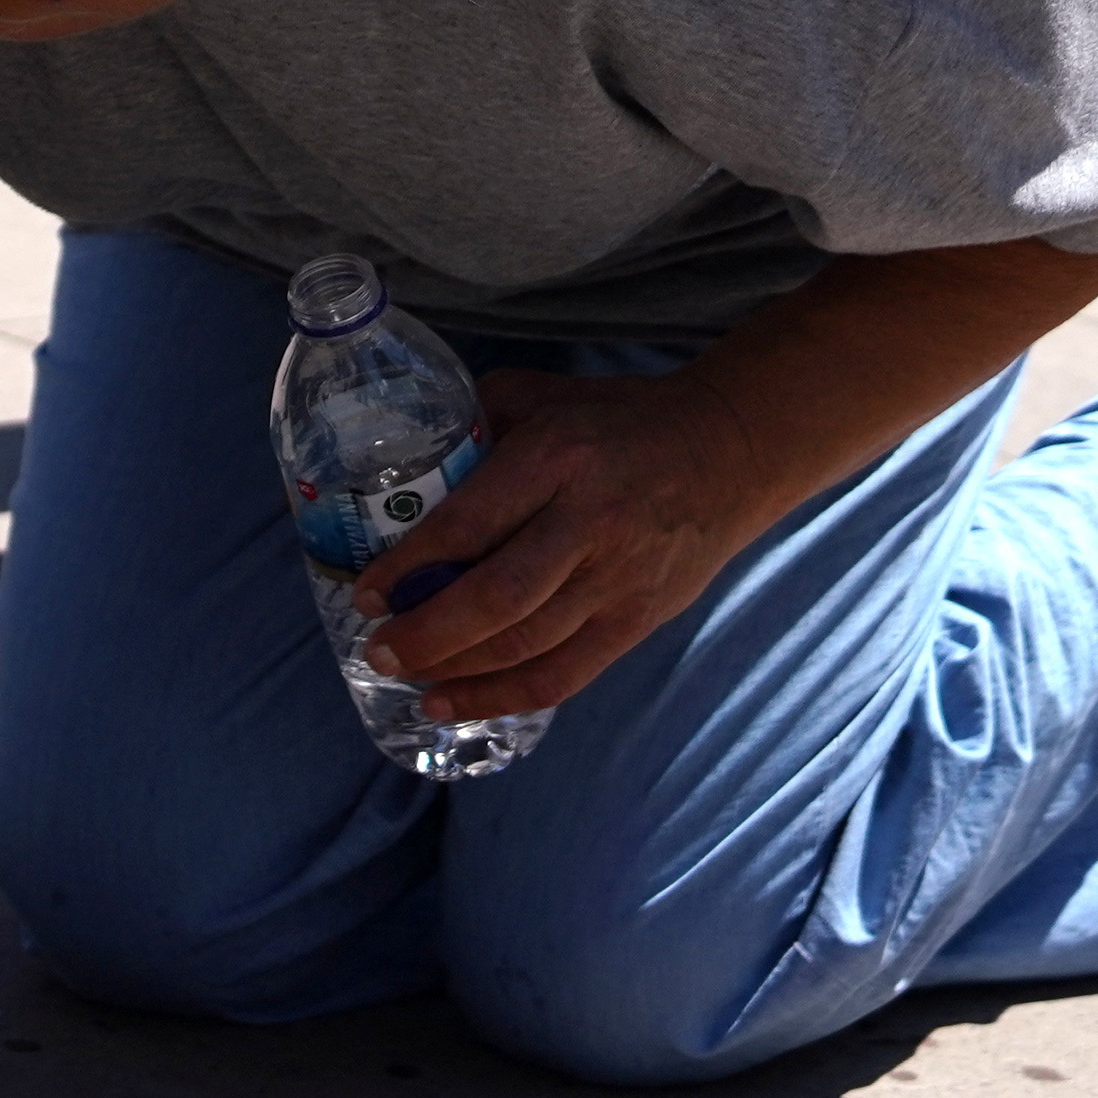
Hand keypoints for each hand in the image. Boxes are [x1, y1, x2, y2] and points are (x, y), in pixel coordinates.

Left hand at [350, 367, 790, 724]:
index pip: (470, 524)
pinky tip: (457, 702)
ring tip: (407, 677)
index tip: (366, 592)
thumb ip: (474, 422)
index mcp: (555, 459)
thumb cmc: (618, 419)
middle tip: (378, 650)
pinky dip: (506, 696)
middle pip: (497, 597)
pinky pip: (567, 673)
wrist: (730, 450)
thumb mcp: (543, 395)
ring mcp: (619, 577)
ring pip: (528, 643)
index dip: (410, 567)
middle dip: (428, 634)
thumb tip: (402, 465)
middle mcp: (588, 522)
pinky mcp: (640, 617)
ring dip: (458, 671)